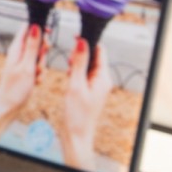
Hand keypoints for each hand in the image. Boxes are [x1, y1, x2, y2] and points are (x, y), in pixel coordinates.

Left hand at [0, 23, 46, 141]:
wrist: (8, 107)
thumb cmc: (15, 88)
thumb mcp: (27, 66)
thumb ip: (32, 46)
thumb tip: (35, 26)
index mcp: (16, 48)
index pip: (28, 27)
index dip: (40, 27)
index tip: (49, 34)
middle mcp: (18, 53)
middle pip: (36, 41)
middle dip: (43, 51)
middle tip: (40, 62)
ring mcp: (22, 62)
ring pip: (39, 56)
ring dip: (42, 65)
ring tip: (36, 75)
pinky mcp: (25, 71)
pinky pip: (38, 67)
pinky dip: (39, 74)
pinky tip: (36, 82)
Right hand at [61, 38, 112, 170]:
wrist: (76, 134)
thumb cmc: (77, 114)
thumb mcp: (76, 85)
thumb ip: (79, 62)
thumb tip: (82, 42)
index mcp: (103, 77)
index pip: (100, 50)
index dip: (88, 41)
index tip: (74, 37)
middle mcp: (102, 80)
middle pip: (94, 56)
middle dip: (81, 53)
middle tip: (69, 59)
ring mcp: (96, 85)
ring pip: (87, 65)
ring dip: (77, 62)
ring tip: (68, 69)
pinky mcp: (89, 89)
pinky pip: (84, 74)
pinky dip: (76, 71)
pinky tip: (69, 76)